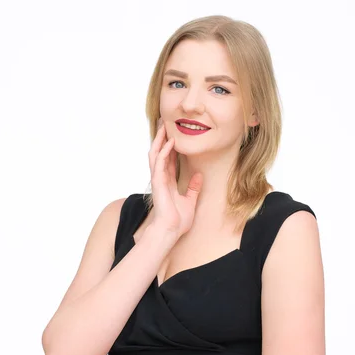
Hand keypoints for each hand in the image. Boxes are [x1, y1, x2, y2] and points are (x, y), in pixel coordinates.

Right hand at [149, 120, 202, 237]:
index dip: (171, 147)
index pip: (168, 159)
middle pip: (159, 153)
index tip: (175, 134)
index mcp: (168, 182)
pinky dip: (164, 151)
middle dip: (162, 138)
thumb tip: (199, 176)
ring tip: (164, 126)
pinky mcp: (157, 182)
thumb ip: (193, 188)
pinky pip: (159, 163)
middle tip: (165, 123)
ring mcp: (158, 179)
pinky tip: (170, 142)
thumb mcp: (190, 201)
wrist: (171, 231)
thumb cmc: (178, 221)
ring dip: (160, 140)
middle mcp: (161, 178)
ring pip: (155, 154)